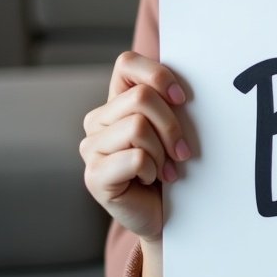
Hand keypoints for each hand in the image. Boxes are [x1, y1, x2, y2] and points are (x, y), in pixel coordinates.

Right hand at [80, 51, 191, 242]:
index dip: (158, 75)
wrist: (168, 213)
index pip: (126, 63)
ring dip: (162, 151)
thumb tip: (185, 86)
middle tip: (181, 150)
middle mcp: (97, 120)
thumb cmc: (174, 165)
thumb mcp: (175, 126)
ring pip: (137, 126)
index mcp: (117, 100)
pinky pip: (135, 158)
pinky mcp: (93, 176)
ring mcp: (90, 148)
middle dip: (171, 124)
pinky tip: (151, 180)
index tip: (182, 99)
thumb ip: (171, 101)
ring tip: (166, 169)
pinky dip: (153, 169)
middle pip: (140, 97)